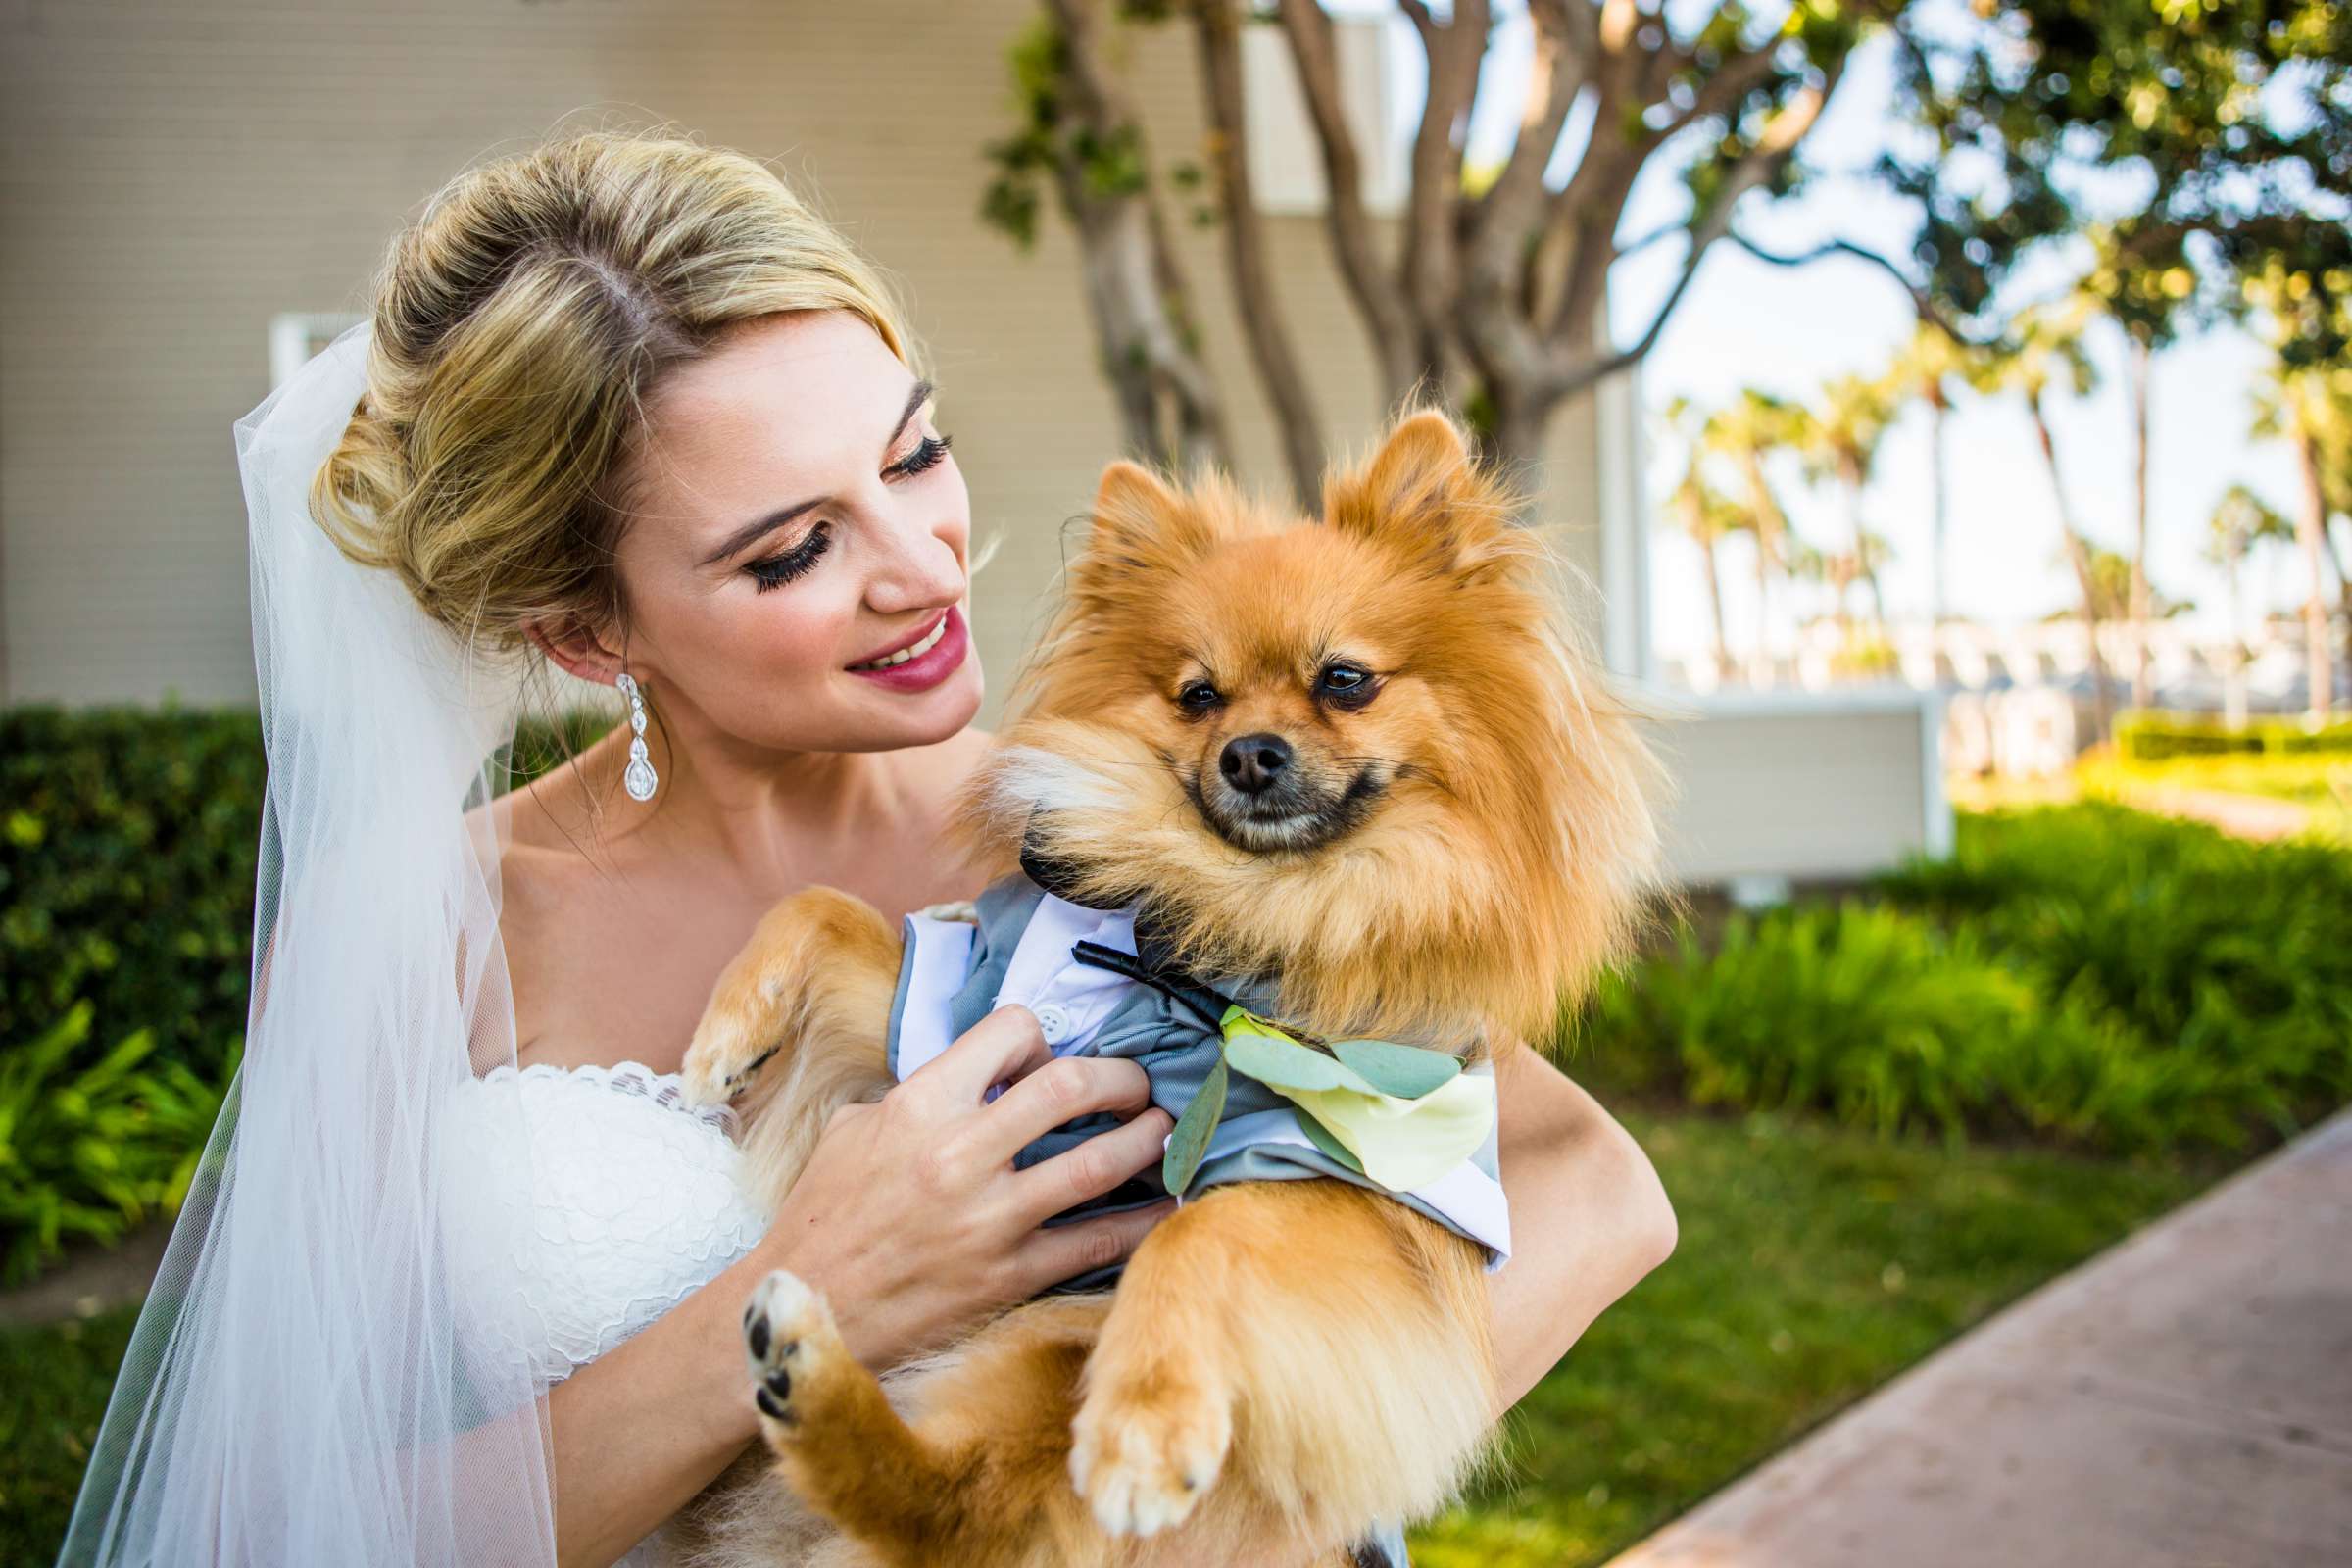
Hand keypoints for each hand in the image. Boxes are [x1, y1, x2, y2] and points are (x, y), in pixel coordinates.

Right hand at [759, 1004, 1175, 1367]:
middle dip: (1122, 1078)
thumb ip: (920, 1094)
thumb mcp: (854, 1129)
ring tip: (1166, 1129)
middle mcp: (961, 1154)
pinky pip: (1099, 1242)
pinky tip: (1167, 1204)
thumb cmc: (824, 1216)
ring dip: (1149, 1138)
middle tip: (1139, 1085)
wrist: (804, 1308)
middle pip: (1073, 1086)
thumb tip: (979, 1073)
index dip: (1039, 1037)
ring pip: (1101, 1161)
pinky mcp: (1010, 1276)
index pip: (1011, 1031)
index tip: (1045, 1059)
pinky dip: (1144, 1220)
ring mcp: (991, 1219)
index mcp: (921, 1105)